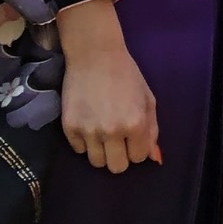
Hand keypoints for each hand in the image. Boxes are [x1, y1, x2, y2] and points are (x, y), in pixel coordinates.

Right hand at [57, 0, 160, 171]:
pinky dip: (85, 142)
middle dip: (120, 156)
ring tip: (102, 132)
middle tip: (118, 140)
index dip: (137, 148)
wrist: (94, 56)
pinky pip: (79, 150)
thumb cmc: (126, 75)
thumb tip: (153, 157)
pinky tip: (88, 123)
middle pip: (117, 167)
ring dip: (102, 151)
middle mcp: (112, 131)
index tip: (133, 137)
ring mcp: (88, 131)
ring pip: (96, 162)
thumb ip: (152, 130)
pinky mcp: (69, 128)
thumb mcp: (147, 100)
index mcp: (135, 124)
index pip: (139, 158)